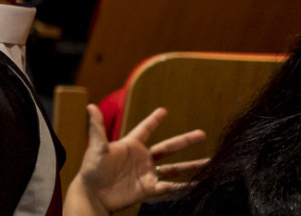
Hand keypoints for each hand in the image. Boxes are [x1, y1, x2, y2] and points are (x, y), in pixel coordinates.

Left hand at [68, 106, 207, 215]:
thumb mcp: (97, 148)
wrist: (93, 195)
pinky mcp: (149, 188)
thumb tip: (90, 106)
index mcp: (131, 145)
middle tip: (202, 133)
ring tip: (210, 162)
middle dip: (185, 140)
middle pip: (168, 147)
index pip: (145, 129)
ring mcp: (147, 174)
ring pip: (174, 168)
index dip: (154, 120)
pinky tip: (199, 184)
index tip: (163, 110)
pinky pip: (171, 187)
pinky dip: (185, 186)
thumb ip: (97, 128)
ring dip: (192, 165)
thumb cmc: (92, 171)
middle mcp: (142, 159)